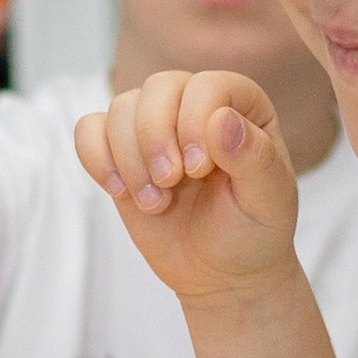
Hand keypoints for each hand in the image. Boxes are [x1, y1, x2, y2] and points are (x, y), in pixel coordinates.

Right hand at [74, 70, 301, 306]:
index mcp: (240, 105)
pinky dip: (97, 159)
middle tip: (171, 183)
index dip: (195, 123)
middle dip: (156, 138)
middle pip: (158, 88)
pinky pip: (89, 131)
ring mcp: (155, 127)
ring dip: (130, 158)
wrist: (222, 271)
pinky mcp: (121, 152)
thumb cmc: (253, 230)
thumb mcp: (268, 200)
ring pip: (121, 107)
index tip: (200, 171)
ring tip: (155, 202)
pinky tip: (121, 191)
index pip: (206, 85)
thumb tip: (222, 120)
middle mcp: (195, 105)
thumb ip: (254, 158)